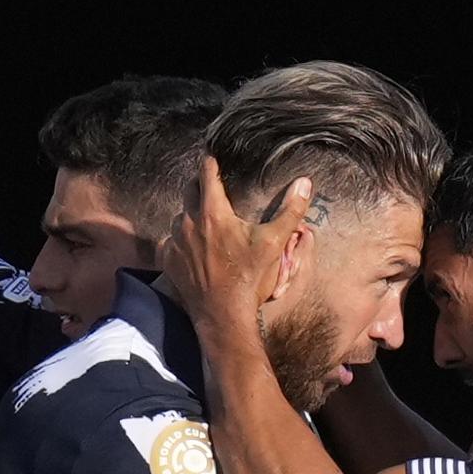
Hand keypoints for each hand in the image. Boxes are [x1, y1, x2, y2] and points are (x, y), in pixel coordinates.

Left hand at [166, 156, 309, 342]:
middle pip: (188, 190)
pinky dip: (177, 241)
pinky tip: (188, 246)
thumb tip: (304, 182)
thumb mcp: (275, 243)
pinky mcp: (168, 261)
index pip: (206, 173)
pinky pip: (168, 242)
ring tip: (201, 220)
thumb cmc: (249, 278)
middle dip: (198, 185)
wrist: (224, 315)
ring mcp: (175, 242)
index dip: (210, 163)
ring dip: (188, 215)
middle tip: (209, 187)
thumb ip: (290, 210)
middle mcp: (188, 222)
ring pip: (178, 217)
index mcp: (213, 212)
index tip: (212, 158)